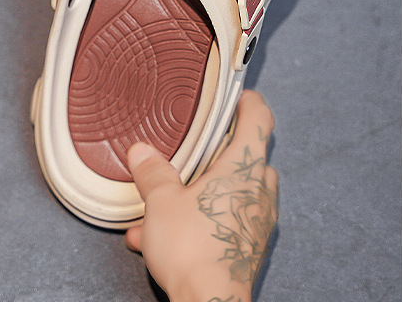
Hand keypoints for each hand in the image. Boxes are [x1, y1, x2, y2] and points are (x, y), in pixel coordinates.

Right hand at [125, 90, 277, 301]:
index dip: (250, 103)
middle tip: (198, 149)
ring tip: (166, 202)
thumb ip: (152, 172)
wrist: (210, 305)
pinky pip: (228, 222)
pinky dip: (202, 220)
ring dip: (207, 190)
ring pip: (238, 192)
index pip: (260, 121)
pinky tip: (163, 235)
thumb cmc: (193, 248)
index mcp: (243, 169)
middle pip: (251, 158)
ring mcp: (257, 222)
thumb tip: (141, 151)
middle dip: (222, 153)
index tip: (239, 96)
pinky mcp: (249, 247)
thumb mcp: (161, 201)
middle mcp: (258, 192)